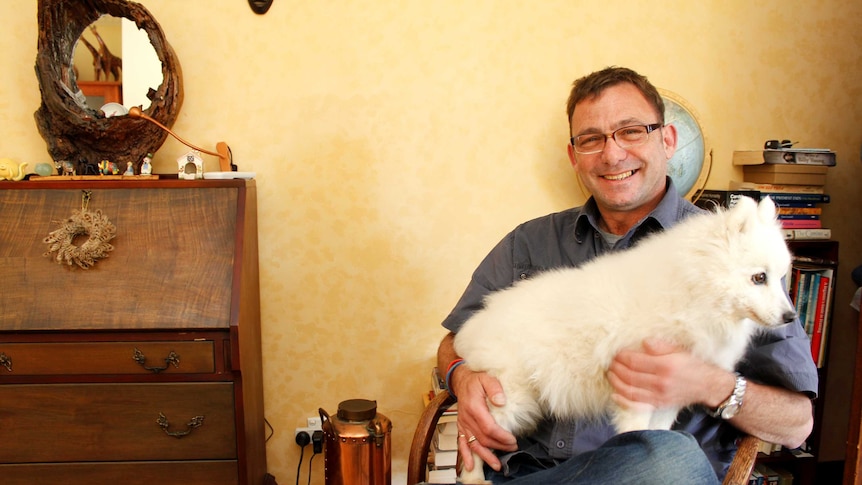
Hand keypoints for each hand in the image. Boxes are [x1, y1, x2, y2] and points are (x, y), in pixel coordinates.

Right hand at [451, 365, 517, 471]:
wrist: (461, 381)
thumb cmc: (476, 380)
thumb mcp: (487, 379)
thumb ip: (495, 389)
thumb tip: (501, 401)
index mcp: (474, 407)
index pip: (488, 427)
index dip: (501, 437)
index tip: (512, 440)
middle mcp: (467, 418)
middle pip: (483, 438)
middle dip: (499, 446)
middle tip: (513, 448)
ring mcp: (463, 425)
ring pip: (474, 444)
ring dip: (486, 456)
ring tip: (497, 465)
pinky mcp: (461, 428)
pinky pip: (461, 444)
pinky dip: (466, 456)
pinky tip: (470, 466)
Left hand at [607, 338, 729, 409]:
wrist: (707, 386)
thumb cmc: (692, 365)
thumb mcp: (679, 350)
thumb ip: (661, 346)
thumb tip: (644, 342)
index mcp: (665, 366)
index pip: (635, 362)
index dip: (622, 357)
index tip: (616, 353)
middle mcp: (660, 383)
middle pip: (630, 376)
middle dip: (616, 368)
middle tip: (610, 362)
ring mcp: (659, 396)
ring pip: (630, 391)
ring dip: (616, 383)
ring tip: (610, 374)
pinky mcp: (659, 405)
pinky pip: (637, 405)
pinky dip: (624, 401)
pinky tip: (615, 394)